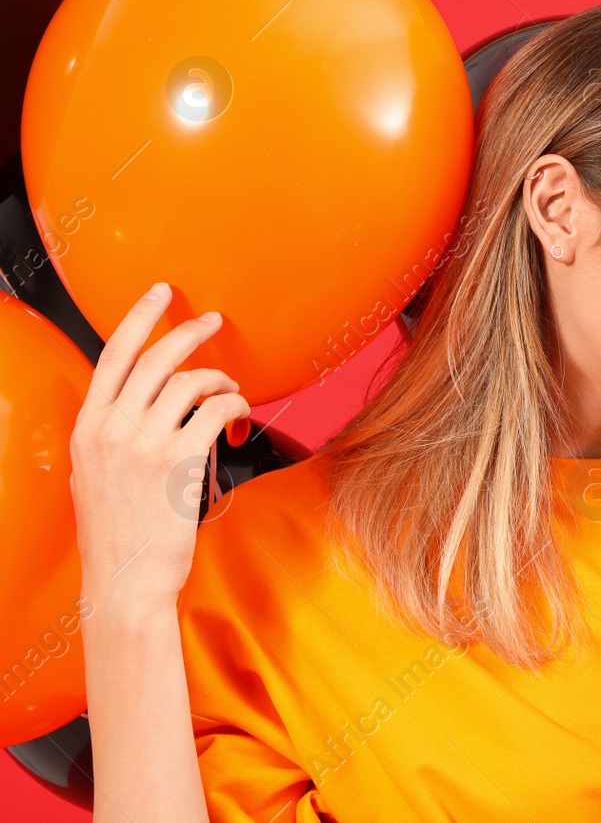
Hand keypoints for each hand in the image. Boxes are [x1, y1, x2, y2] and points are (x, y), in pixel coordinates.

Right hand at [70, 282, 251, 616]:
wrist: (125, 580)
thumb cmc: (117, 534)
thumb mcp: (92, 476)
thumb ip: (109, 438)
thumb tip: (135, 410)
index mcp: (87, 428)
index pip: (112, 356)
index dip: (138, 317)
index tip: (160, 293)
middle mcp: (110, 429)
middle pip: (156, 357)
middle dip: (189, 331)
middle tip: (214, 320)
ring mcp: (143, 443)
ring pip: (191, 380)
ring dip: (220, 379)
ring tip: (231, 392)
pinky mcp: (178, 459)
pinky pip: (216, 409)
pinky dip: (235, 406)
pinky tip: (240, 419)